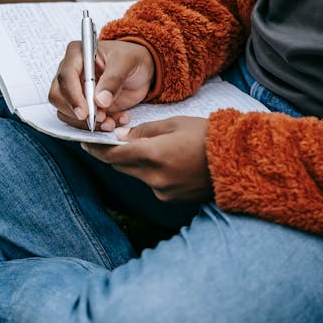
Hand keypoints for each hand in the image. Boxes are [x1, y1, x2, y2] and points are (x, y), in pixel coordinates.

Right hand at [49, 40, 154, 131]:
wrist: (140, 69)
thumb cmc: (132, 58)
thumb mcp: (127, 62)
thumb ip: (113, 79)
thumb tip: (100, 100)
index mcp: (77, 54)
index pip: (65, 76)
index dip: (72, 96)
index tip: (85, 113)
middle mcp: (70, 71)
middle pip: (58, 96)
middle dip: (77, 112)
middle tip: (101, 118)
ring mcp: (74, 89)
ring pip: (66, 112)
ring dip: (88, 123)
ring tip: (112, 121)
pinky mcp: (82, 104)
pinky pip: (79, 121)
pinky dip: (96, 126)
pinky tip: (114, 120)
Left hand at [83, 116, 212, 201]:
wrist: (238, 161)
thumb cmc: (206, 135)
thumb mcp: (173, 124)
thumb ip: (144, 132)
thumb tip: (122, 137)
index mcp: (154, 155)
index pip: (114, 155)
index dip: (96, 149)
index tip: (85, 142)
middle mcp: (155, 178)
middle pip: (121, 167)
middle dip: (114, 154)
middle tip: (110, 141)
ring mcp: (163, 192)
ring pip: (136, 175)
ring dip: (133, 163)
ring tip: (143, 148)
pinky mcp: (172, 199)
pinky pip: (151, 184)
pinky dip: (150, 172)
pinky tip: (164, 160)